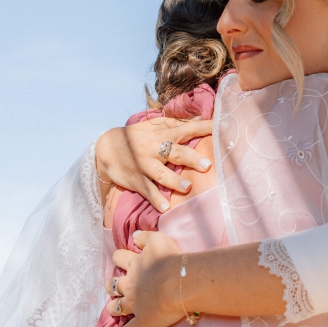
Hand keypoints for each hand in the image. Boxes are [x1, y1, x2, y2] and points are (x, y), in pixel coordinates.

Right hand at [96, 118, 212, 211]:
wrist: (106, 148)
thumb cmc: (138, 137)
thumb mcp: (155, 126)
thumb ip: (177, 124)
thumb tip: (201, 118)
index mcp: (164, 134)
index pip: (187, 128)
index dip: (204, 127)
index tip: (222, 127)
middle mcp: (155, 148)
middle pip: (175, 152)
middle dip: (190, 158)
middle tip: (206, 165)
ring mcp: (144, 165)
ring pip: (160, 173)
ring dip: (174, 180)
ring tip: (187, 188)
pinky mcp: (135, 179)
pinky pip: (146, 190)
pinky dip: (155, 199)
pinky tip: (165, 208)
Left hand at [112, 231, 184, 326]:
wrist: (180, 283)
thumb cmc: (171, 259)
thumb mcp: (158, 239)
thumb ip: (144, 237)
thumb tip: (134, 236)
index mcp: (135, 265)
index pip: (120, 258)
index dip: (119, 258)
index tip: (120, 258)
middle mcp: (130, 285)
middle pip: (113, 285)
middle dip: (112, 285)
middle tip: (114, 286)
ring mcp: (134, 305)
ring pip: (116, 307)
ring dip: (114, 307)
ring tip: (114, 308)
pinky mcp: (141, 322)